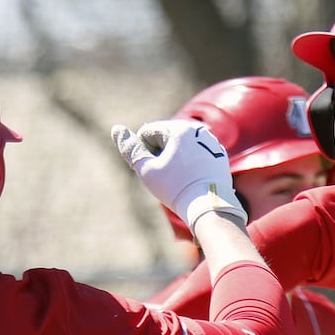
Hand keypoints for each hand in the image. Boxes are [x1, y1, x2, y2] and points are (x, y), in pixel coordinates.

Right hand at [112, 119, 246, 234]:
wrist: (209, 206)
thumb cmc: (175, 188)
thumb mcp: (146, 170)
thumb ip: (130, 149)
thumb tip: (116, 129)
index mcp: (179, 128)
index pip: (147, 133)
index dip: (144, 153)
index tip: (153, 170)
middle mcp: (197, 130)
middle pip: (165, 137)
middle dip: (159, 154)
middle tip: (166, 176)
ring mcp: (211, 141)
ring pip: (181, 146)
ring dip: (174, 159)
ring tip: (179, 179)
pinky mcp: (218, 155)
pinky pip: (196, 154)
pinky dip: (190, 164)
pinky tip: (192, 179)